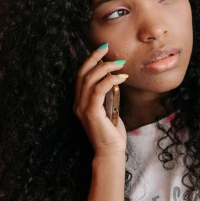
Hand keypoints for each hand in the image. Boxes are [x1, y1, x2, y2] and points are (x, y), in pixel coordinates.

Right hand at [73, 44, 127, 158]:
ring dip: (106, 68)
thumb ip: (106, 95)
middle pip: (82, 73)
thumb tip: (112, 78)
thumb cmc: (111, 132)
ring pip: (90, 79)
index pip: (80, 75)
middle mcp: (78, 103)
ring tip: (120, 63)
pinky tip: (122, 77)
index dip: (89, 60)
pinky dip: (110, 80)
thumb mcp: (108, 108)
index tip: (101, 50)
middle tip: (107, 48)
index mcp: (80, 102)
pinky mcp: (91, 113)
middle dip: (94, 58)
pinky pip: (99, 90)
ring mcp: (82, 108)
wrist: (110, 152)